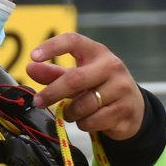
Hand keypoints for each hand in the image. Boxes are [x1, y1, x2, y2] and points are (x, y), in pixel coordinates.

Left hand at [25, 32, 144, 139]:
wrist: (134, 108)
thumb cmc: (101, 87)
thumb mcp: (79, 76)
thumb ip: (55, 73)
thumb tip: (31, 68)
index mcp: (97, 52)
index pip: (73, 41)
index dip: (52, 46)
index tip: (33, 57)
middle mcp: (112, 66)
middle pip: (75, 79)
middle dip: (53, 93)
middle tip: (39, 101)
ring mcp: (121, 88)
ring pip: (83, 105)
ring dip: (70, 113)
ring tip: (72, 112)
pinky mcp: (124, 110)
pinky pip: (93, 121)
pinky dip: (84, 124)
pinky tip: (88, 120)